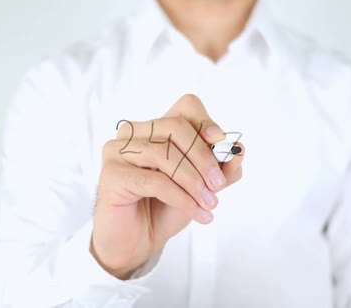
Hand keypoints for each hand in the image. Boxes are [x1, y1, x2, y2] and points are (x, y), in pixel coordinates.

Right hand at [91, 94, 243, 278]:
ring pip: (164, 153)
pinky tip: (197, 213)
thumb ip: (221, 169)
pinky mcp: (111, 174)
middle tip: (218, 185)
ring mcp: (118, 151)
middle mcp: (134, 133)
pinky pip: (155, 180)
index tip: (222, 144)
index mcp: (157, 128)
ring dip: (194, 181)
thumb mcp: (202, 187)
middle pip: (176, 126)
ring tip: (209, 204)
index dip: (206, 122)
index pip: (186, 107)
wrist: (137, 243)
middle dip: (203, 156)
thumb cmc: (166, 209)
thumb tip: (240, 150)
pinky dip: (182, 197)